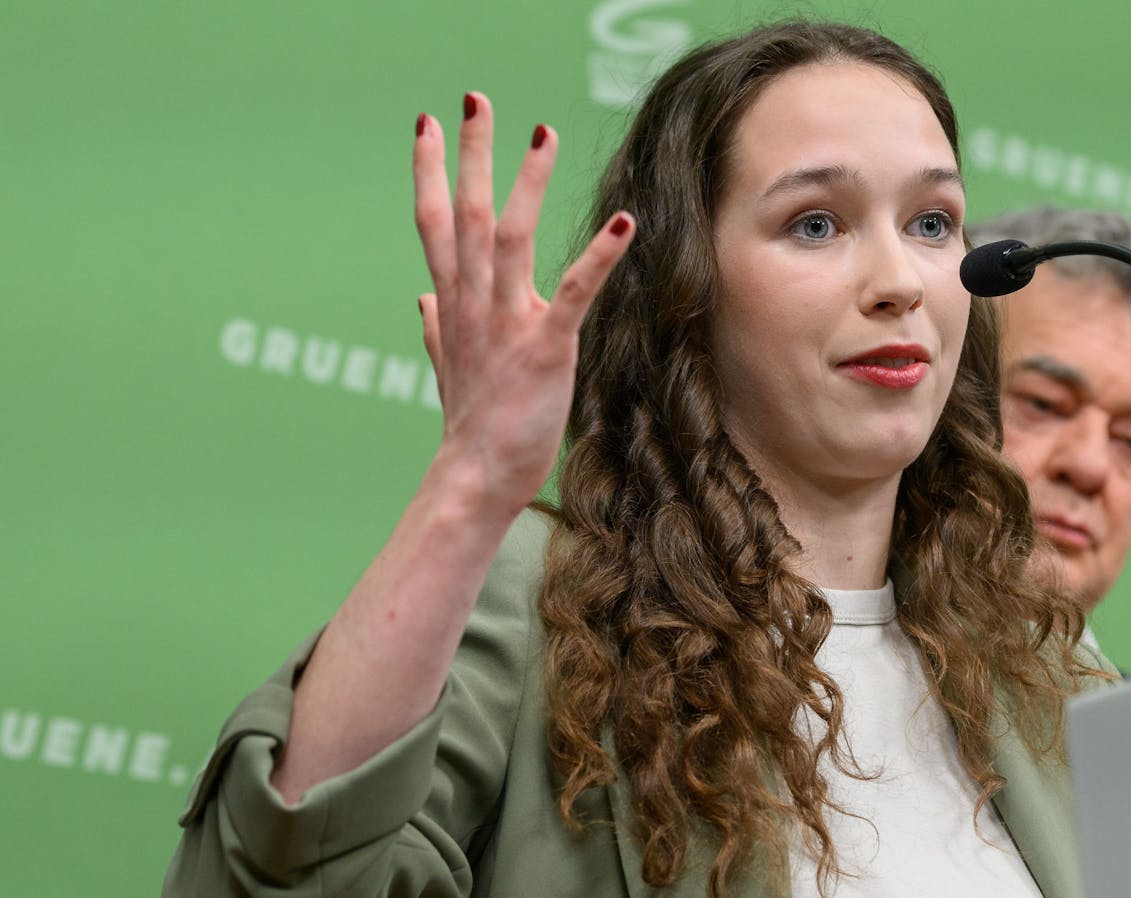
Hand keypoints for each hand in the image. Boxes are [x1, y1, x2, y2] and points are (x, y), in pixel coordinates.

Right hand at [413, 93, 634, 514]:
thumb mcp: (450, 368)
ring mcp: (507, 324)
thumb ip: (438, 330)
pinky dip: (599, 257)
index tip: (428, 125)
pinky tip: (623, 224)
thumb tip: (422, 300)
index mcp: (455, 306)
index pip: (435, 225)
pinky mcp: (546, 347)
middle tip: (475, 101)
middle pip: (464, 215)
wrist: (474, 479)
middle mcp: (474, 305)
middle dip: (469, 155)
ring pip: (509, 238)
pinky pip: (573, 293)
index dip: (431, 172)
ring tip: (544, 134)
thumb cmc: (471, 428)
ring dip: (527, 184)